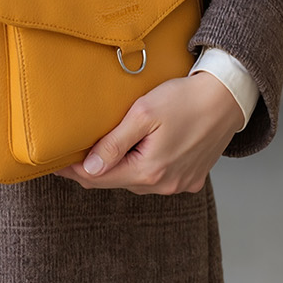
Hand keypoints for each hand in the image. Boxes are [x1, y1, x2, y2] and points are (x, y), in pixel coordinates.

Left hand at [53, 73, 242, 194]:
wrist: (227, 98)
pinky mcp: (191, 178)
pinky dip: (142, 168)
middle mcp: (165, 185)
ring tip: (100, 151)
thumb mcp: (144, 113)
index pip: (99, 178)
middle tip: (71, 155)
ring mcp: (180, 184)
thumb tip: (89, 168)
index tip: (54, 163)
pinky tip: (135, 153)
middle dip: (93, 169)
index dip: (73, 171)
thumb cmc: (185, 99)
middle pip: (117, 181)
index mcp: (150, 171)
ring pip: (137, 181)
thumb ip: (115, 142)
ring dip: (119, 168)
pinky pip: (157, 178)